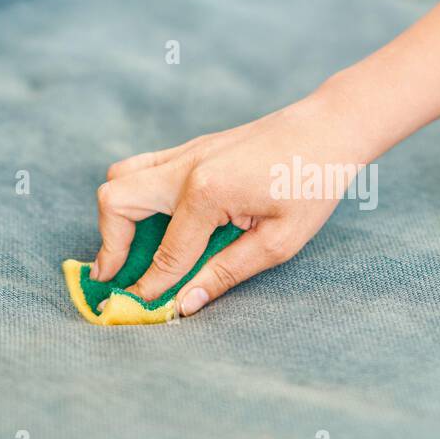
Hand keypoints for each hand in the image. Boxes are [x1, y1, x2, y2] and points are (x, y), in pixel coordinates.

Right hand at [91, 89, 371, 315]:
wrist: (329, 129)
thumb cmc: (312, 184)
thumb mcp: (279, 241)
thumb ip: (227, 272)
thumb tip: (185, 303)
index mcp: (206, 192)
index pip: (165, 252)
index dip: (150, 286)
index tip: (137, 309)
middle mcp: (185, 168)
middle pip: (116, 202)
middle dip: (110, 244)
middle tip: (115, 276)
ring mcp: (186, 153)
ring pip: (121, 178)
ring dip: (118, 216)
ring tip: (131, 251)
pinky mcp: (193, 149)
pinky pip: (143, 169)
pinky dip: (137, 198)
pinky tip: (159, 224)